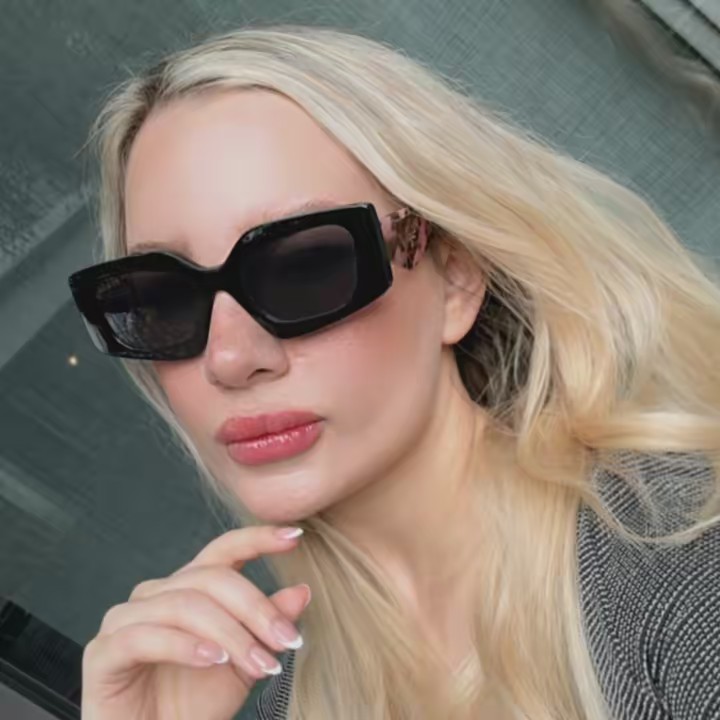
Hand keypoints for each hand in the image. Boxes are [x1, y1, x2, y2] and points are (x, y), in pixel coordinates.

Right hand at [81, 525, 309, 719]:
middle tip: (287, 641)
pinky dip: (185, 646)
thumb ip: (267, 624)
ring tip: (259, 663)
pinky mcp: (103, 652)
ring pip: (185, 605)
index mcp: (188, 587)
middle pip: (211, 578)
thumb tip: (303, 591)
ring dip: (230, 634)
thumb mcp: (244, 662)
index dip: (257, 538)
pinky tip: (213, 661)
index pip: (223, 550)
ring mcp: (125, 618)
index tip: (295, 537)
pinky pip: (146, 636)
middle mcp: (155, 593)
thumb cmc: (195, 706)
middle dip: (255, 609)